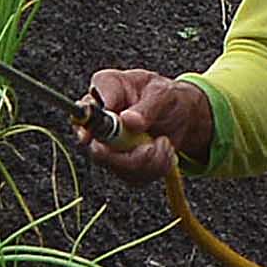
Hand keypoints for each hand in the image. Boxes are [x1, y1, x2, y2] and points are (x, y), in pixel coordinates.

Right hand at [78, 69, 212, 183]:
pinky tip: (162, 152)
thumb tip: (127, 120)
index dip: (90, 128)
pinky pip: (133, 177)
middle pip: (98, 150)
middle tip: (152, 147)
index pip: (85, 109)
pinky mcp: (120, 164)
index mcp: (104, 88)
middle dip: (131, 155)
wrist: (181, 115)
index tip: (108, 139)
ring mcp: (106, 144)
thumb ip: (146, 106)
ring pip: (118, 167)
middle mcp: (98, 119)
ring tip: (164, 143)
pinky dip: (155, 168)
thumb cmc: (165, 96)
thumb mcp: (162, 94)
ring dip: (149, 161)